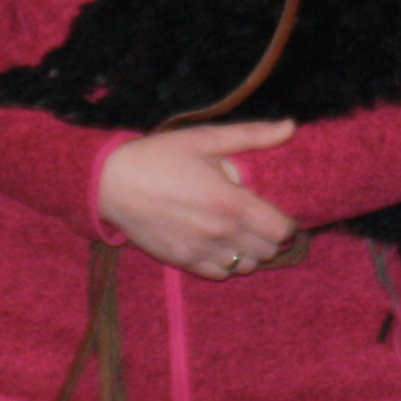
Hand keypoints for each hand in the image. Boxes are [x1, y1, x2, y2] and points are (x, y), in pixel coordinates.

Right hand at [96, 120, 298, 273]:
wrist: (111, 183)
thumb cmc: (158, 156)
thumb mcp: (205, 138)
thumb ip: (251, 135)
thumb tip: (290, 127)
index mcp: (230, 203)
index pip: (280, 229)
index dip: (286, 221)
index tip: (279, 210)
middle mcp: (219, 233)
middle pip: (268, 251)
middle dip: (271, 235)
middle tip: (261, 218)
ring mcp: (199, 251)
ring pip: (246, 267)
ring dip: (251, 251)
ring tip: (242, 232)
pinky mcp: (181, 261)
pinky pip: (219, 274)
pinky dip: (227, 263)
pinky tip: (220, 243)